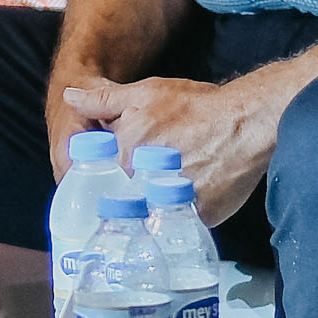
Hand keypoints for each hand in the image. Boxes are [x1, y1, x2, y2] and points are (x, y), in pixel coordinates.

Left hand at [58, 70, 282, 224]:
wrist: (247, 122)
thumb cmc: (196, 107)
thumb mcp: (146, 93)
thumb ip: (104, 100)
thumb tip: (70, 98)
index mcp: (125, 154)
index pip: (101, 177)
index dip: (107, 176)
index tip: (113, 177)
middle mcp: (143, 182)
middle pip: (125, 198)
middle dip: (131, 193)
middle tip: (149, 181)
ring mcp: (171, 204)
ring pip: (150, 214)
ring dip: (153, 207)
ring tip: (169, 192)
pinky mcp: (197, 218)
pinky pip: (180, 223)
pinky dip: (180, 215)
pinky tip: (188, 201)